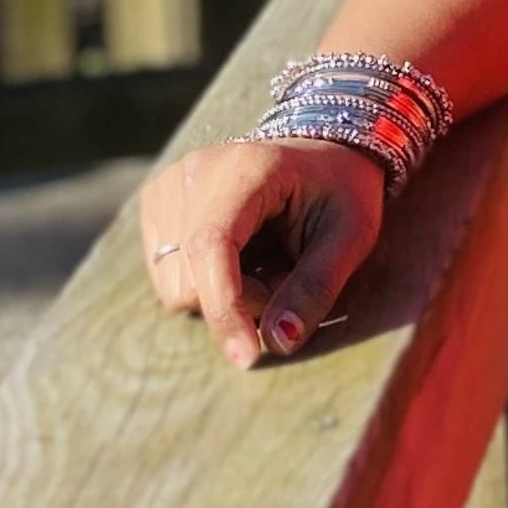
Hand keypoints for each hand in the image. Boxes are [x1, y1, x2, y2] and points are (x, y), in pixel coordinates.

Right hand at [138, 136, 386, 368]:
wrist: (319, 148)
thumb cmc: (341, 191)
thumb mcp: (351, 236)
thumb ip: (315, 287)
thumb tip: (277, 343)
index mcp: (244, 168)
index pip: (212, 247)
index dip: (225, 308)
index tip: (247, 358)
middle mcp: (193, 172)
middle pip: (190, 279)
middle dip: (242, 301)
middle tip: (286, 274)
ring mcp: (166, 187)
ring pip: (174, 286)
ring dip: (224, 294)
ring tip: (265, 262)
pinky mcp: (156, 205)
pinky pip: (168, 277)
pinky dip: (206, 282)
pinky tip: (240, 255)